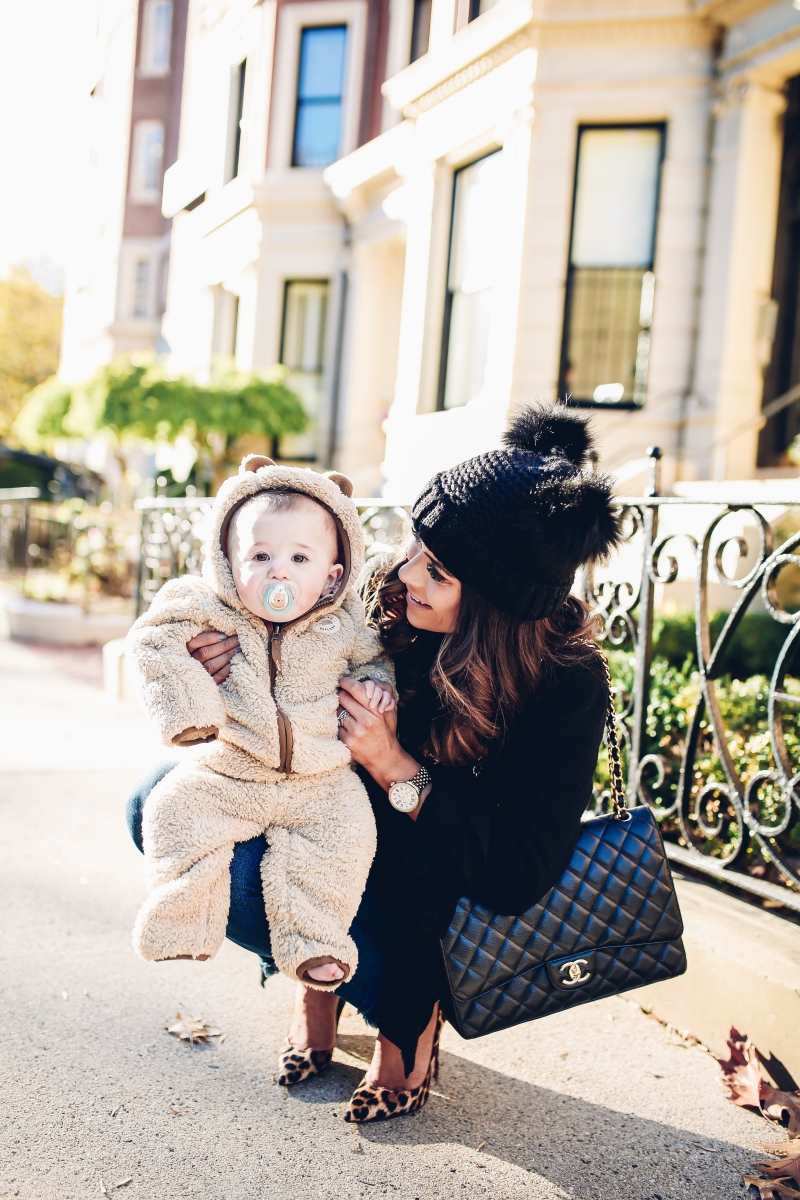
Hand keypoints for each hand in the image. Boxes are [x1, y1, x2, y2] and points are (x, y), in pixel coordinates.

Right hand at [187, 630, 238, 683]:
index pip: (195, 642)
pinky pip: (217, 677)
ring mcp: (199, 674)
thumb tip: (224, 632)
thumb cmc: (206, 652)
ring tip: (239, 648)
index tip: (224, 635)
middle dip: (224, 645)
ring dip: (227, 656)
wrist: (201, 678)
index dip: (209, 638)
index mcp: (186, 650)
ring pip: (212, 664)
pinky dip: (226, 670)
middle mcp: (191, 663)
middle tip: (238, 639)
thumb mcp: (201, 644)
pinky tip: (234, 663)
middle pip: (206, 653)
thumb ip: (208, 639)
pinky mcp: (208, 684)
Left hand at [337, 676, 419, 798]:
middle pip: (343, 698)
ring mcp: (356, 732)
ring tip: (350, 715)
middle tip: (345, 697)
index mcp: (377, 711)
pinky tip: (349, 728)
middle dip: (343, 695)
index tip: (343, 681)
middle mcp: (366, 720)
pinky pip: (337, 726)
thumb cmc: (387, 731)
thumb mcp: (390, 712)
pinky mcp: (347, 741)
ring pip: (338, 711)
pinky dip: (341, 725)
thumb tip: (366, 681)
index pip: (356, 689)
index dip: (346, 683)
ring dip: (342, 710)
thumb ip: (382, 695)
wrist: (385, 758)